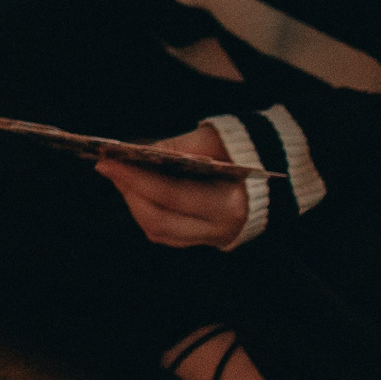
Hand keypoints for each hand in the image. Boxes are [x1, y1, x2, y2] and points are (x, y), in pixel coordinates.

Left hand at [96, 125, 249, 247]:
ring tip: (121, 175)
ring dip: (134, 203)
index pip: (171, 196)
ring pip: (158, 231)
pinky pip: (166, 233)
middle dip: (129, 192)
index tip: (106, 162)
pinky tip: (138, 190)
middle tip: (108, 167)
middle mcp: (220, 229)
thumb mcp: (217, 140)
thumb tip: (139, 153)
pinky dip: (147, 212)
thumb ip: (179, 146)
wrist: (274, 172)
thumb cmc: (245, 151)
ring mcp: (211, 238)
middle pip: (158, 220)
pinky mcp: (204, 239)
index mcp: (229, 204)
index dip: (135, 179)